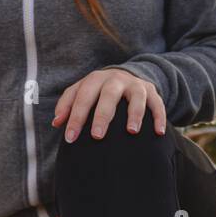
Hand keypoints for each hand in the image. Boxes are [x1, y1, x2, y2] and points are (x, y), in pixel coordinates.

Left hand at [51, 68, 165, 142]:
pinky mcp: (151, 91)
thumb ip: (68, 105)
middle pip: (108, 95)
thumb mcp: (82, 92)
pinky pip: (158, 103)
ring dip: (135, 114)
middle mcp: (115, 79)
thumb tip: (56, 122)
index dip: (75, 117)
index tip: (70, 139)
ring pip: (136, 97)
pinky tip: (158, 132)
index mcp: (95, 80)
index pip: (83, 97)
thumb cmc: (98, 91)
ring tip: (132, 132)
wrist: (126, 77)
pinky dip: (159, 117)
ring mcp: (135, 85)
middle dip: (102, 116)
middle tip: (97, 136)